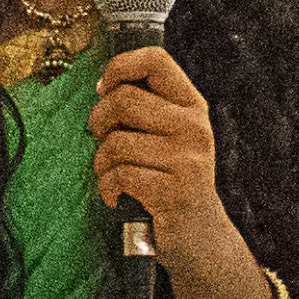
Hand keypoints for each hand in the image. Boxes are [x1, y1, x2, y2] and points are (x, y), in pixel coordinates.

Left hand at [87, 45, 236, 280]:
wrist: (200, 237)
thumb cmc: (172, 181)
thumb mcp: (172, 136)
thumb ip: (148, 108)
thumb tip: (104, 85)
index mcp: (192, 106)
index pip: (155, 60)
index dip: (119, 67)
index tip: (104, 89)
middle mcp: (194, 127)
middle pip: (124, 99)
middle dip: (99, 121)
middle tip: (103, 139)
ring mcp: (186, 159)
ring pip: (116, 142)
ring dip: (101, 162)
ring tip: (113, 174)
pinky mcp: (173, 191)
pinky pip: (118, 175)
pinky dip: (107, 187)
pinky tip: (116, 195)